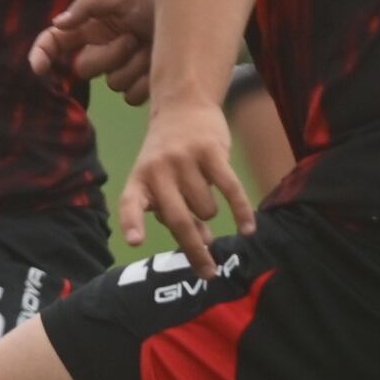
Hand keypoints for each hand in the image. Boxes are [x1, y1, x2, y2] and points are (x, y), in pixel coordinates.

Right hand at [30, 0, 159, 101]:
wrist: (194, 21)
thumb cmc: (156, 3)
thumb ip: (88, 6)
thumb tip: (58, 24)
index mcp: (91, 29)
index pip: (55, 43)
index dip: (42, 55)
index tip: (39, 68)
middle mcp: (101, 52)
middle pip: (85, 68)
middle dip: (108, 55)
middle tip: (132, 37)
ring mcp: (120, 73)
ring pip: (112, 84)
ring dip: (134, 65)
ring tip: (152, 47)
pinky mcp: (138, 89)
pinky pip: (132, 96)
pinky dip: (147, 80)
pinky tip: (160, 64)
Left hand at [120, 95, 253, 278]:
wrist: (183, 105)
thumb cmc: (170, 156)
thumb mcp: (162, 181)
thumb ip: (176, 213)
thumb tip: (203, 245)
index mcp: (139, 179)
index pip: (131, 203)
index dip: (133, 222)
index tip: (135, 241)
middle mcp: (158, 170)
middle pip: (178, 220)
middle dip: (194, 251)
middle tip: (208, 274)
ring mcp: (184, 159)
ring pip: (207, 210)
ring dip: (209, 212)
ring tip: (203, 190)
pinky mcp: (211, 151)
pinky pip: (231, 190)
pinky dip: (241, 212)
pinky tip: (249, 229)